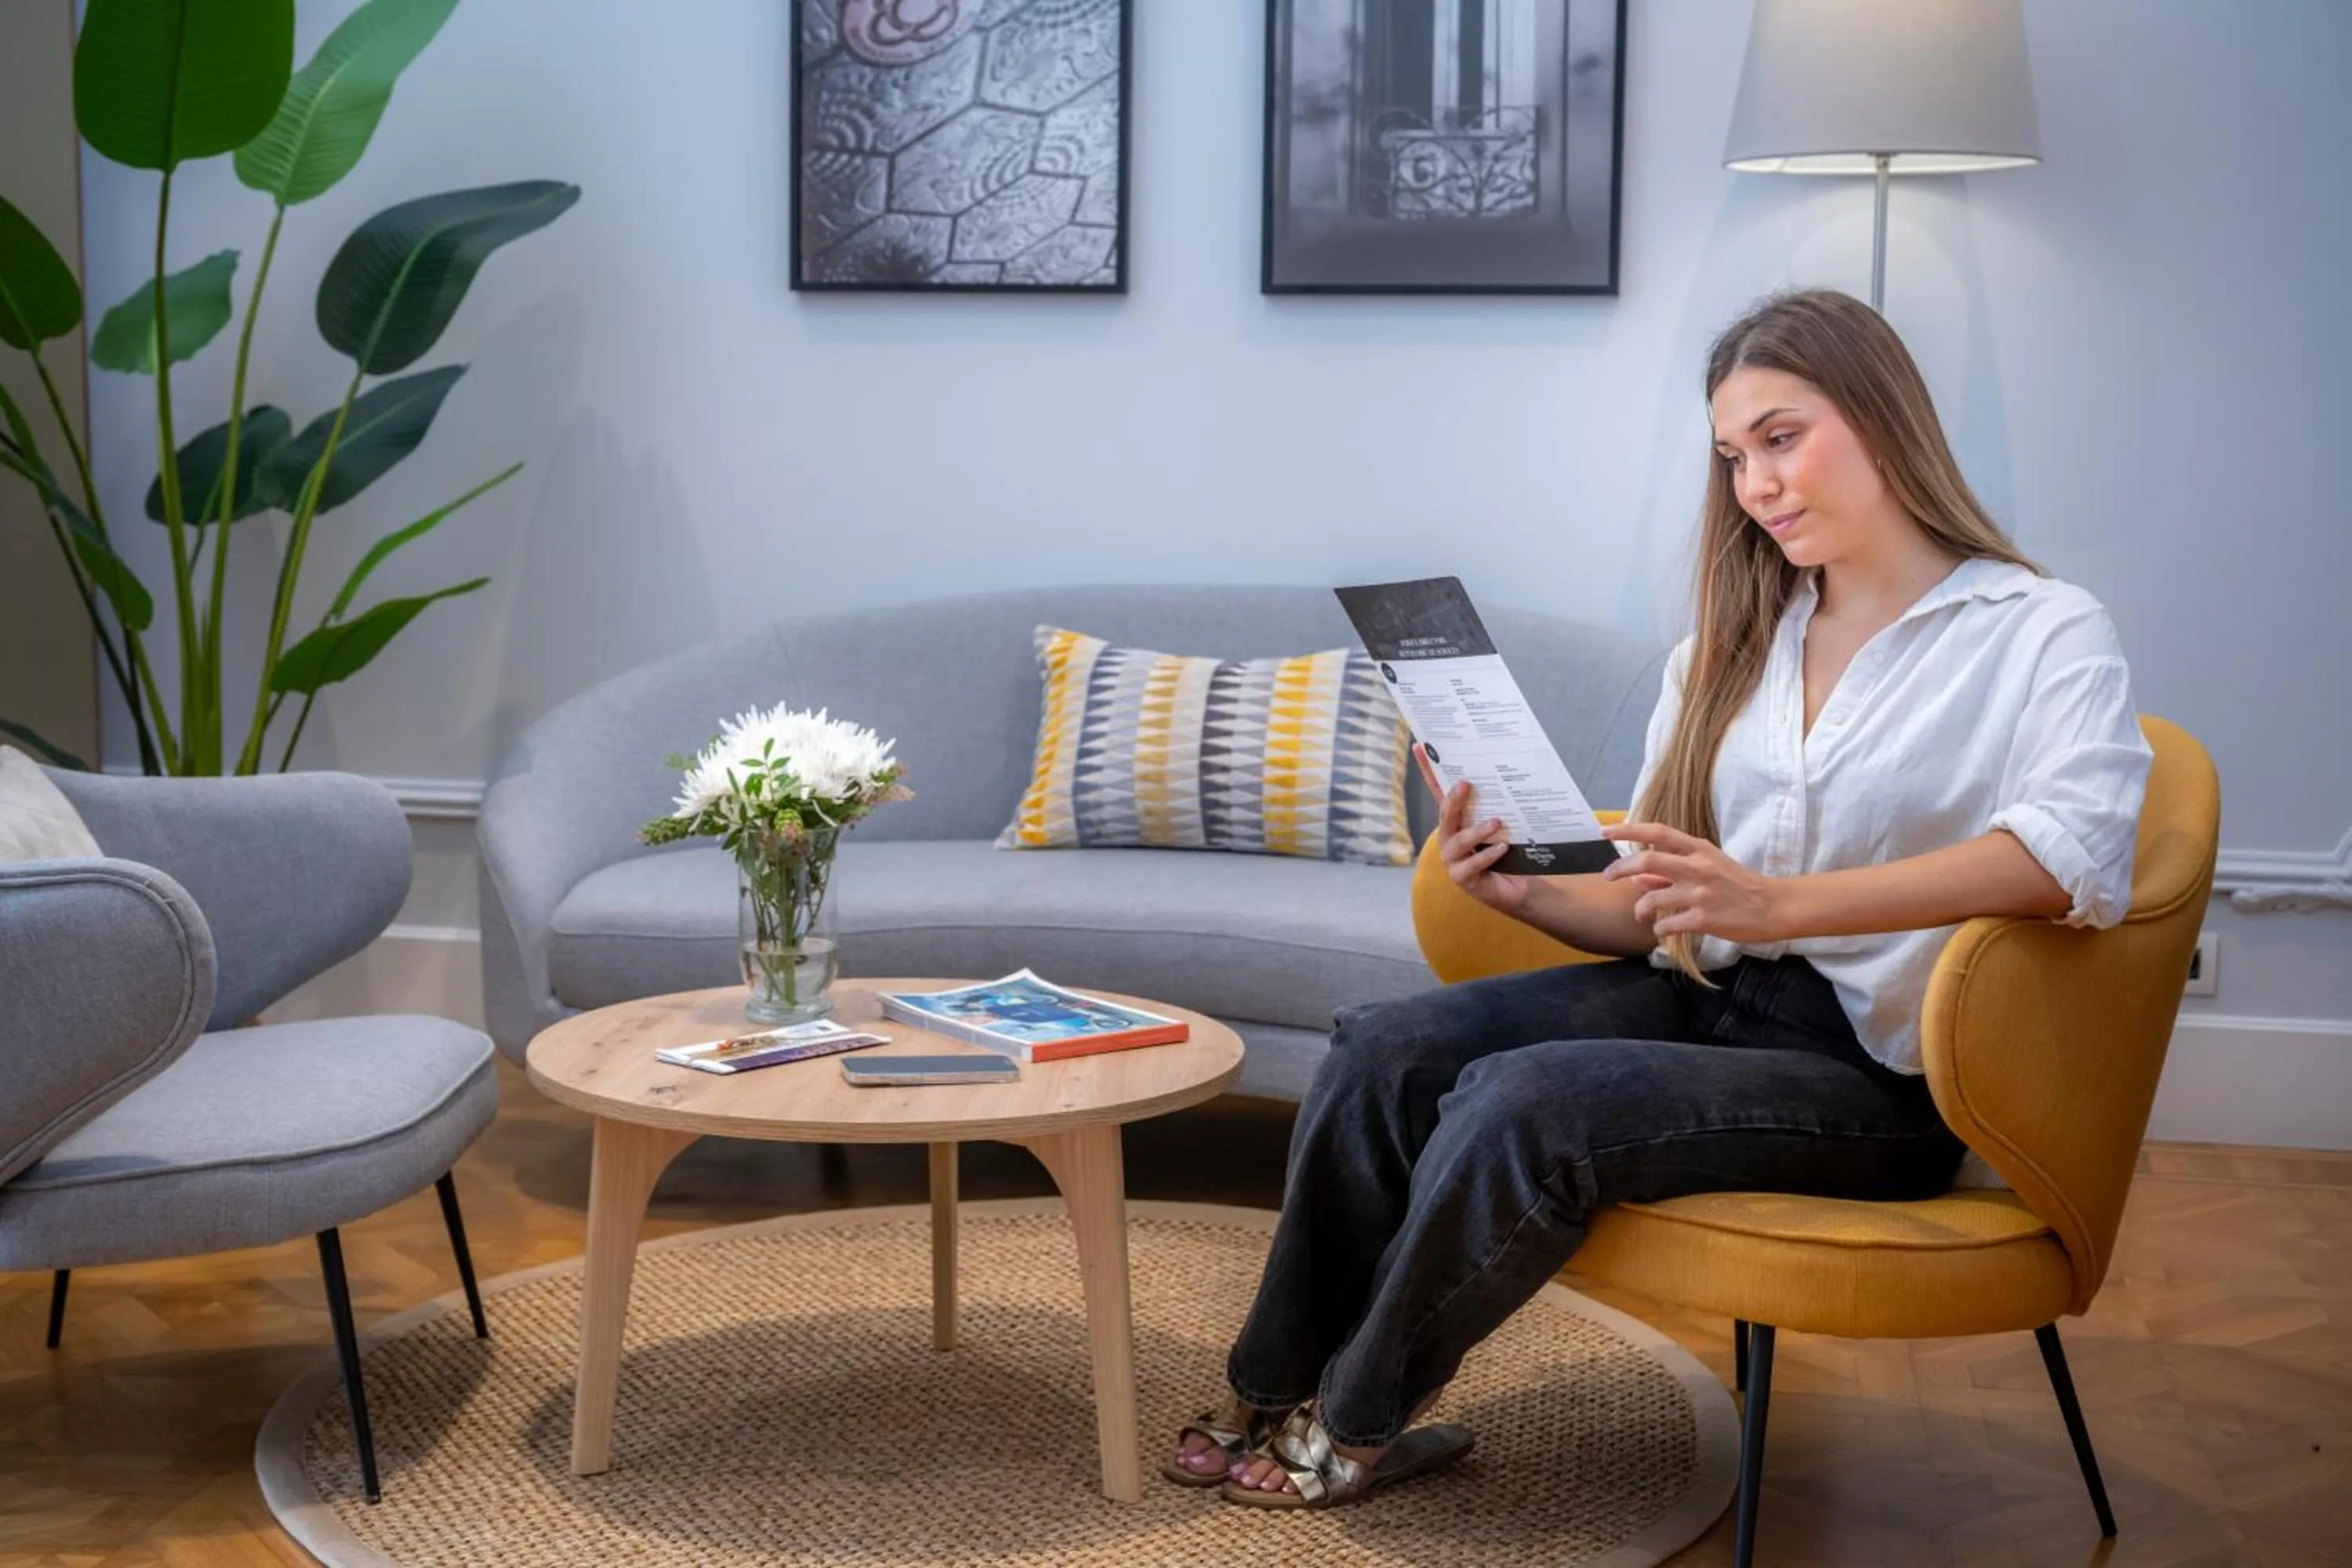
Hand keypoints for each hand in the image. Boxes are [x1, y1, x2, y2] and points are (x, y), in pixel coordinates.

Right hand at [1415, 743, 1533, 915]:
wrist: (1519, 888)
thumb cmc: (1509, 853)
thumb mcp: (1504, 825)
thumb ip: (1499, 804)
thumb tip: (1510, 772)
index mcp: (1457, 821)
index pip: (1439, 792)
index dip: (1428, 771)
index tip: (1421, 746)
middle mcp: (1450, 838)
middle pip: (1445, 815)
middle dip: (1454, 799)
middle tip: (1466, 784)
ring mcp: (1453, 860)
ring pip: (1458, 841)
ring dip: (1476, 831)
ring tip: (1497, 822)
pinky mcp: (1463, 878)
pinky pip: (1471, 865)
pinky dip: (1487, 855)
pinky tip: (1502, 847)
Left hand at [1600, 821, 1785, 942]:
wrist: (1773, 906)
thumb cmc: (1737, 886)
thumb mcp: (1707, 868)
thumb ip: (1671, 872)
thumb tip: (1635, 878)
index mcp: (1699, 849)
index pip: (1658, 832)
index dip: (1628, 829)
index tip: (1604, 831)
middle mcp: (1698, 867)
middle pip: (1648, 860)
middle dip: (1620, 868)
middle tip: (1607, 877)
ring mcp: (1700, 893)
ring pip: (1652, 899)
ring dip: (1640, 909)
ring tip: (1642, 915)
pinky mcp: (1704, 918)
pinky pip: (1667, 925)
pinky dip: (1659, 930)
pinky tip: (1663, 931)